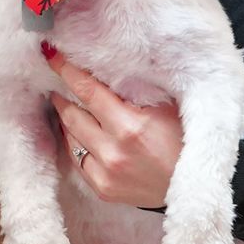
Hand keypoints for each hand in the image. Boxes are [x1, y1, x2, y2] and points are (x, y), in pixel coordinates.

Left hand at [42, 44, 182, 206]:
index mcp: (130, 126)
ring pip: (71, 138)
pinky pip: (76, 160)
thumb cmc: (186, 141)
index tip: (51, 54)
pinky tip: (76, 131)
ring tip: (64, 102)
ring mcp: (105, 173)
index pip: (88, 92)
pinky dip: (74, 142)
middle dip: (62, 94)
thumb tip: (110, 66)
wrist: (192, 187)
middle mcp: (113, 151)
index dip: (67, 71)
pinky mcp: (102, 189)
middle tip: (55, 79)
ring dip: (66, 118)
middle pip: (72, 115)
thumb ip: (138, 89)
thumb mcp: (168, 107)